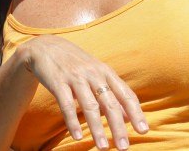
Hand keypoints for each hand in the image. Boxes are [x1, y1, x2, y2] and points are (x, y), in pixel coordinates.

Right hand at [17, 36, 147, 149]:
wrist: (45, 46)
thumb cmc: (75, 63)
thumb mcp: (97, 73)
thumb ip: (113, 93)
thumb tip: (129, 118)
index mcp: (105, 72)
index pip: (125, 94)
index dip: (136, 113)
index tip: (143, 131)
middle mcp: (93, 74)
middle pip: (109, 103)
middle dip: (118, 127)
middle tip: (124, 147)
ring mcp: (75, 77)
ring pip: (90, 106)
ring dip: (97, 128)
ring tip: (103, 147)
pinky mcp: (57, 82)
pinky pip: (66, 105)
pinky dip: (73, 121)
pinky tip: (78, 136)